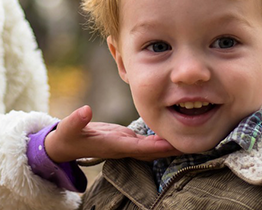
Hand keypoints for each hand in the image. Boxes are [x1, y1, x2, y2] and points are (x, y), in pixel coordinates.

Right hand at [43, 105, 180, 162]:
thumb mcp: (68, 128)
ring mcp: (126, 144)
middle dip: (172, 148)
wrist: (65, 146)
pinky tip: (175, 130)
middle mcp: (124, 148)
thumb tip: (85, 110)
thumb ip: (75, 120)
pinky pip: (149, 142)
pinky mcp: (127, 139)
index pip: (139, 148)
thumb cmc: (67, 137)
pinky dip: (162, 138)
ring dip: (171, 144)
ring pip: (153, 147)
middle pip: (153, 151)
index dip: (156, 147)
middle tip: (195, 142)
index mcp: (113, 146)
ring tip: (193, 136)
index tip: (173, 142)